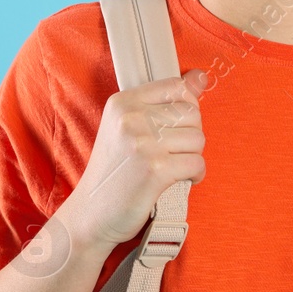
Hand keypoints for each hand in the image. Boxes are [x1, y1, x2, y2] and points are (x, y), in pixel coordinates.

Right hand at [62, 69, 207, 252]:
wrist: (91, 214)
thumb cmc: (114, 172)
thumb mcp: (128, 128)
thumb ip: (163, 102)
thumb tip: (201, 77)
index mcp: (122, 102)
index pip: (177, 88)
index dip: (185, 109)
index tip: (175, 128)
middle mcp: (131, 118)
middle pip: (192, 114)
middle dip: (190, 136)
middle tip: (173, 153)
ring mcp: (143, 143)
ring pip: (198, 139)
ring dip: (193, 157)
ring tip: (173, 167)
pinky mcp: (156, 170)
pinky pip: (197, 163)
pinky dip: (195, 175)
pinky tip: (179, 180)